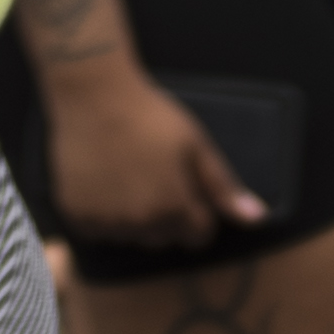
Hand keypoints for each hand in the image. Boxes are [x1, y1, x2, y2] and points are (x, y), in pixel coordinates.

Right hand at [45, 67, 267, 256]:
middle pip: (163, 239)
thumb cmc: (149, 115)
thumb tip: (257, 220)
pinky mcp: (76, 215)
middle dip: (165, 216)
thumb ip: (223, 187)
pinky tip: (104, 183)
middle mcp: (140, 224)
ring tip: (127, 177)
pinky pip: (98, 230)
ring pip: (131, 236)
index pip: (198, 236)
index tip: (184, 187)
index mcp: (175, 209)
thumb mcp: (195, 145)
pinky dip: (102, 214)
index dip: (196, 212)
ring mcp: (106, 221)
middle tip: (153, 176)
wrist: (92, 94)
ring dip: (133, 218)